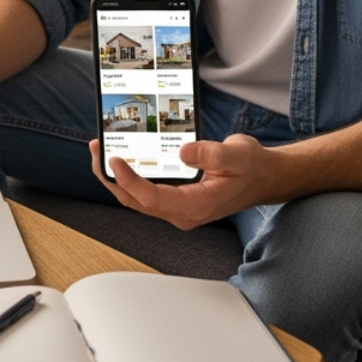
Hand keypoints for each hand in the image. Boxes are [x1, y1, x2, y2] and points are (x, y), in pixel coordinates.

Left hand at [89, 135, 269, 229]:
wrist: (264, 178)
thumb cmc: (252, 168)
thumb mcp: (237, 155)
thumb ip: (212, 154)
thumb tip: (183, 151)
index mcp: (196, 205)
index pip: (152, 198)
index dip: (129, 180)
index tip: (115, 159)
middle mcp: (183, 212)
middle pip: (136, 201)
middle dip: (112, 177)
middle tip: (98, 149)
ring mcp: (178, 208)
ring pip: (136, 199)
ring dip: (116, 177)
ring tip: (101, 150)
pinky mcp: (175, 200)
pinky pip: (145, 192)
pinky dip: (129, 176)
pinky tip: (122, 157)